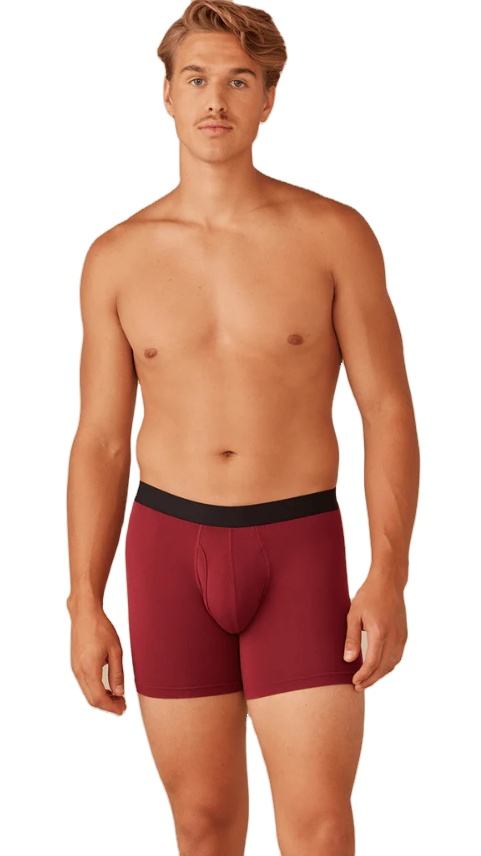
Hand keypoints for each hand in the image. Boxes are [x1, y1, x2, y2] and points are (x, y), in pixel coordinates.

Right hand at [68, 601, 126, 714]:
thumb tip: (119, 692)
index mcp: (89, 669)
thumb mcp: (115, 651)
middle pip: (92, 699)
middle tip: (122, 704)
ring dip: (101, 698)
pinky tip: (107, 686)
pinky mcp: (75, 664)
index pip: (99, 698)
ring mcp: (75, 668)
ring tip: (117, 696)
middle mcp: (79, 672)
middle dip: (107, 705)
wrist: (85, 614)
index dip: (111, 707)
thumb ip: (117, 673)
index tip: (123, 708)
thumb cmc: (101, 629)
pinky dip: (95, 690)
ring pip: (87, 693)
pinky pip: (84, 684)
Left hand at [343, 570, 407, 690]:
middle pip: (383, 668)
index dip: (363, 676)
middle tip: (358, 686)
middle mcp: (394, 637)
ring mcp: (401, 636)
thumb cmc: (368, 596)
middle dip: (371, 680)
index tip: (354, 682)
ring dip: (380, 675)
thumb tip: (348, 660)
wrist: (388, 583)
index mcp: (380, 633)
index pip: (372, 663)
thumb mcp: (354, 615)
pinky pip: (397, 656)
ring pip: (392, 664)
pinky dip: (388, 666)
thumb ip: (351, 638)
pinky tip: (379, 667)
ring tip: (367, 679)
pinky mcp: (404, 634)